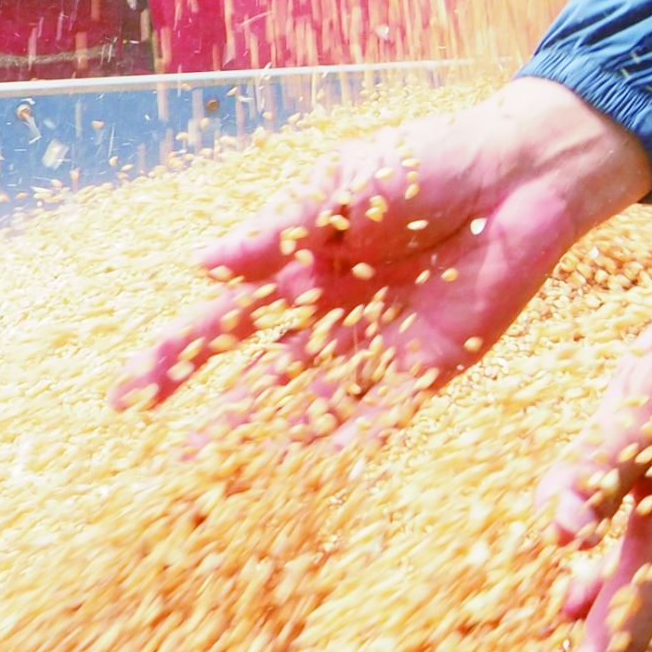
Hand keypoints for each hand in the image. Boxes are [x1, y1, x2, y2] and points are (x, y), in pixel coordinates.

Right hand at [110, 78, 650, 436]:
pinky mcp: (433, 360)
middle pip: (264, 373)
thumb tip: (203, 263)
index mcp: (304, 258)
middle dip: (220, 419)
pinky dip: (351, 443)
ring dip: (276, 443)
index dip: (179, 354)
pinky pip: (384, 410)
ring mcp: (381, 339)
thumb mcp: (345, 183)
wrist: (520, 173)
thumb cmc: (430, 160)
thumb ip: (279, 227)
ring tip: (233, 491)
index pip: (228, 315)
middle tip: (174, 470)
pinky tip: (317, 477)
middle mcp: (336, 308)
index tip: (130, 395)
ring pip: (315, 401)